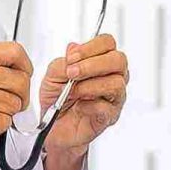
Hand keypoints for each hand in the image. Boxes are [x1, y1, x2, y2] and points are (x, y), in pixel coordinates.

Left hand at [39, 35, 128, 157]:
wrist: (52, 126)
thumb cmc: (57, 99)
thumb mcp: (52, 76)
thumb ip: (63, 62)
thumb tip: (73, 49)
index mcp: (100, 62)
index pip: (107, 43)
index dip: (90, 47)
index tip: (71, 57)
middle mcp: (112, 77)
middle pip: (119, 60)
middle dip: (92, 65)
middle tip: (72, 73)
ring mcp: (114, 97)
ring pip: (116, 83)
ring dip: (89, 86)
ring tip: (73, 92)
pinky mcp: (109, 117)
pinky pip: (106, 107)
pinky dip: (88, 105)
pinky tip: (79, 106)